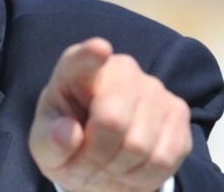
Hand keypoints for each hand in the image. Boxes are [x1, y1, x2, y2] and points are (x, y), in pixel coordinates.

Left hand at [28, 37, 191, 191]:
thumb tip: (66, 133)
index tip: (98, 49)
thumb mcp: (45, 147)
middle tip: (88, 160)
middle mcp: (118, 69)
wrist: (100, 161)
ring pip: (139, 145)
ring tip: (109, 162)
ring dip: (120, 167)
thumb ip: (49, 141)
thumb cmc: (68, 144)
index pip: (81, 60)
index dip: (91, 55)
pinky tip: (132, 166)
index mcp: (74, 70)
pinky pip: (164, 157)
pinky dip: (144, 174)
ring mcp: (153, 87)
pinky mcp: (178, 111)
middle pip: (112, 121)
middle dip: (98, 153)